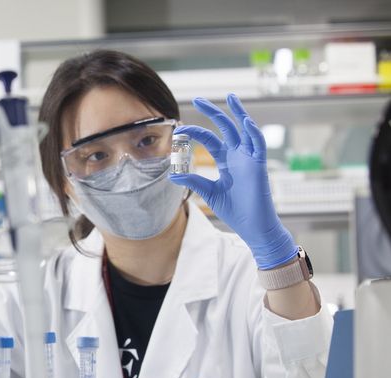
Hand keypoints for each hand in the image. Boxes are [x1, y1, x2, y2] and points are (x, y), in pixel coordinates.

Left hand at [169, 94, 297, 269]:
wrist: (252, 226)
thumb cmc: (234, 210)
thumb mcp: (208, 192)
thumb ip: (193, 181)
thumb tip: (172, 176)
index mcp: (225, 161)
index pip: (209, 139)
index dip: (195, 132)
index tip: (179, 130)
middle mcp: (237, 156)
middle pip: (225, 127)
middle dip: (212, 112)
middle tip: (198, 99)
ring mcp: (249, 159)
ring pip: (244, 130)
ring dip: (238, 113)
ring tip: (230, 97)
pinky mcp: (259, 166)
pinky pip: (258, 145)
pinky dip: (253, 132)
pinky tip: (245, 121)